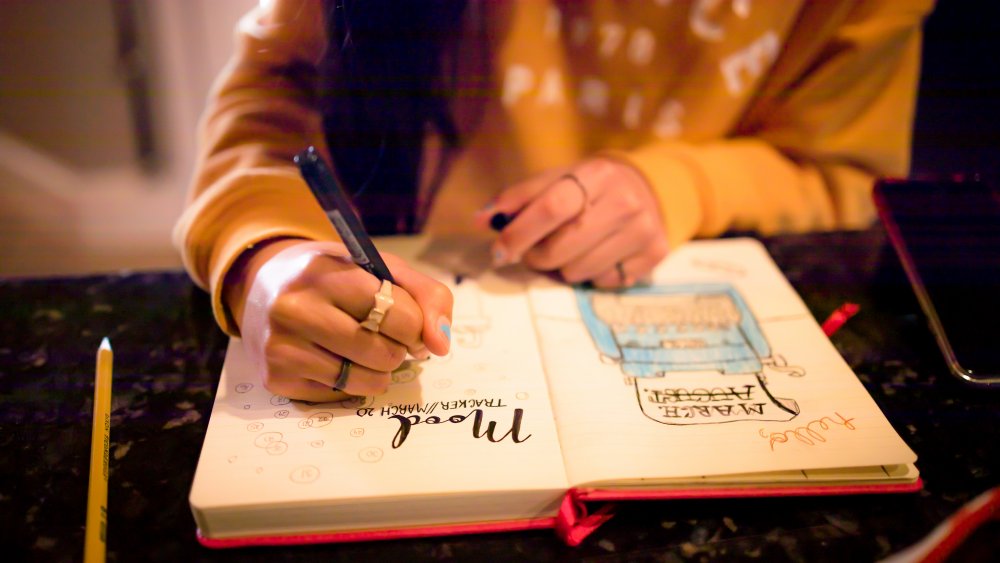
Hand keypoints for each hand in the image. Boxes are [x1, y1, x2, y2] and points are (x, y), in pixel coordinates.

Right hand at [224, 239, 452, 400]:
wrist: (264, 287)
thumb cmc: (336, 277)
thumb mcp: (381, 268)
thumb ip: (427, 297)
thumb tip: (440, 344)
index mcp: (326, 274)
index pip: (398, 314)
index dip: (416, 324)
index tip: (408, 321)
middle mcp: (296, 309)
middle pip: (383, 352)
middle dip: (398, 349)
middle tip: (385, 335)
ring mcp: (281, 347)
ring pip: (365, 380)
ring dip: (381, 371)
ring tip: (366, 349)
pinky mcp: (276, 378)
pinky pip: (340, 395)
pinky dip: (353, 383)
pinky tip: (338, 359)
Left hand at [477, 158, 668, 286]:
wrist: (645, 189)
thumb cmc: (588, 188)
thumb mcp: (556, 180)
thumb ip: (518, 198)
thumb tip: (481, 219)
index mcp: (597, 174)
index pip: (551, 207)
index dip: (518, 234)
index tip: (498, 252)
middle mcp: (626, 200)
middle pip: (561, 248)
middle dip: (536, 257)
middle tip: (534, 251)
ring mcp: (643, 229)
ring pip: (579, 272)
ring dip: (564, 268)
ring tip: (572, 249)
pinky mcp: (655, 254)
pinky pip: (604, 282)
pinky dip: (594, 275)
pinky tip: (600, 255)